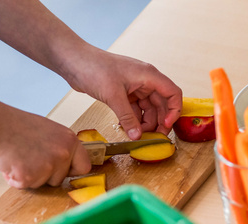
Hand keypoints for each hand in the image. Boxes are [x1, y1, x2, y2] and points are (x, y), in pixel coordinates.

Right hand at [0, 113, 92, 188]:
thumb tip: (68, 161)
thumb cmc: (16, 125)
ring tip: (19, 156)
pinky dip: (15, 179)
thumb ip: (60, 146)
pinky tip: (10, 162)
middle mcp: (63, 153)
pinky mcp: (30, 176)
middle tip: (29, 157)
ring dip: (30, 176)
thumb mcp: (49, 131)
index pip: (84, 166)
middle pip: (60, 179)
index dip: (71, 170)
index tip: (62, 170)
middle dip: (45, 174)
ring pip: (42, 184)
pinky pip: (24, 185)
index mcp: (70, 140)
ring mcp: (47, 166)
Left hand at [63, 50, 181, 138]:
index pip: (173, 93)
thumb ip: (127, 117)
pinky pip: (135, 108)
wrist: (74, 61)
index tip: (165, 126)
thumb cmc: (94, 68)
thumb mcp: (113, 96)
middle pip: (162, 104)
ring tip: (138, 135)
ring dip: (145, 122)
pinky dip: (133, 119)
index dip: (174, 111)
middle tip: (154, 138)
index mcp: (149, 75)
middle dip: (159, 121)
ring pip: (148, 108)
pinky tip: (128, 129)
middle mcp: (145, 80)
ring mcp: (134, 86)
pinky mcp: (124, 92)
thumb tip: (137, 136)